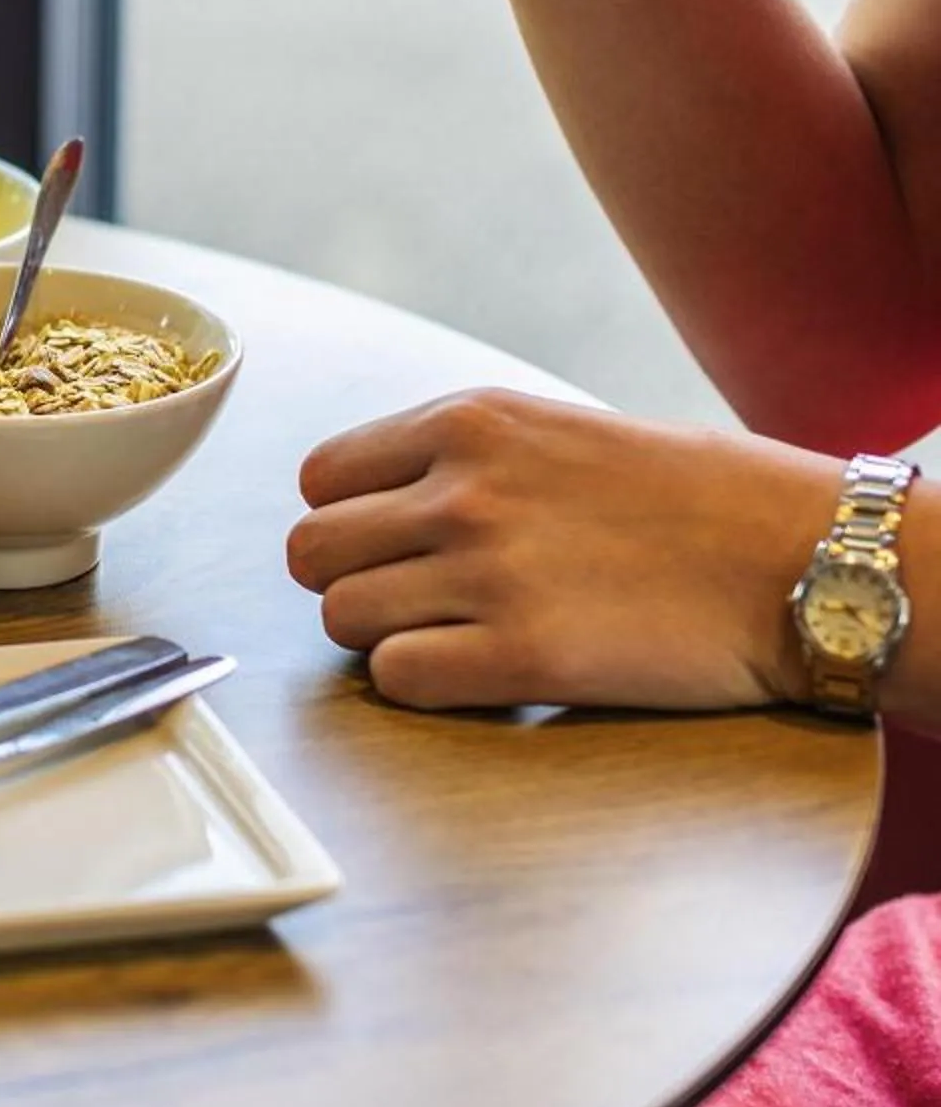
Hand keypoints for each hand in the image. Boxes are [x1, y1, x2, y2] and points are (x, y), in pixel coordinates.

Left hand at [288, 389, 841, 711]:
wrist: (797, 556)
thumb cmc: (685, 498)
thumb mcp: (554, 431)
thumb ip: (458, 457)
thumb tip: (368, 501)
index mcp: (466, 422)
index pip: (321, 477)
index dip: (348, 519)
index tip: (389, 544)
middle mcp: (461, 490)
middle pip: (310, 550)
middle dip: (348, 581)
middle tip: (410, 600)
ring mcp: (487, 573)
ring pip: (340, 617)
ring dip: (382, 636)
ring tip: (451, 636)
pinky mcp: (522, 656)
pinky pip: (395, 678)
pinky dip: (419, 684)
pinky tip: (476, 672)